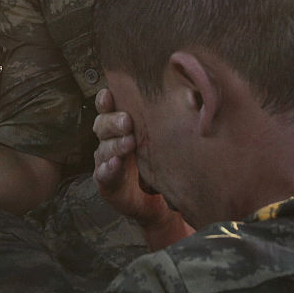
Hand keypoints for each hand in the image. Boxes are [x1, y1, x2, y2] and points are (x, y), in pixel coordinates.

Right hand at [92, 89, 170, 227]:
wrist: (158, 199)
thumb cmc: (161, 158)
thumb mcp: (164, 135)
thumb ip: (168, 116)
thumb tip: (191, 96)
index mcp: (120, 122)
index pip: (108, 106)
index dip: (105, 99)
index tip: (110, 93)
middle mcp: (110, 138)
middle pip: (102, 124)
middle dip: (114, 122)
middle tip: (128, 122)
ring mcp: (105, 159)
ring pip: (103, 148)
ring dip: (115, 145)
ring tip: (129, 143)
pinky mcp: (105, 181)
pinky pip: (102, 173)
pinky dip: (108, 168)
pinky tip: (116, 164)